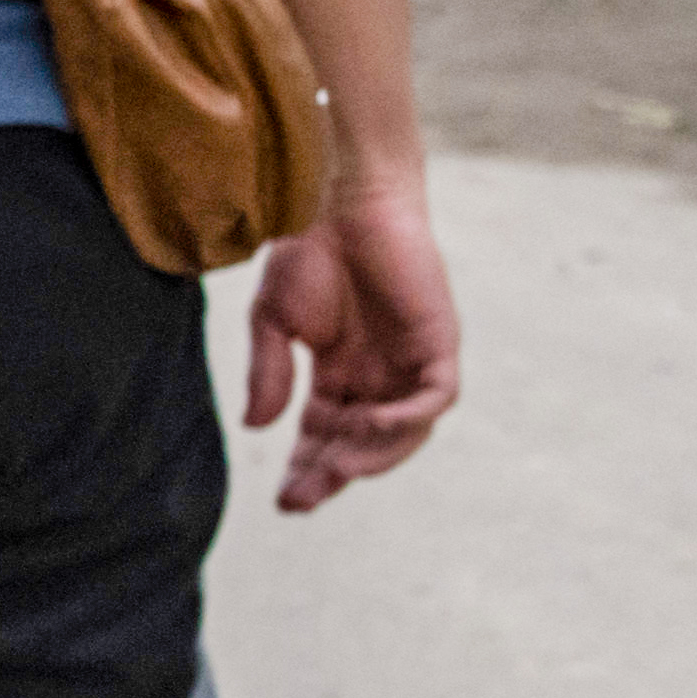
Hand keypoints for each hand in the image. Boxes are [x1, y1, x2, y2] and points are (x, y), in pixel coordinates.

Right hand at [238, 183, 457, 513]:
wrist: (338, 197)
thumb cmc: (306, 250)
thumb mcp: (273, 322)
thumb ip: (269, 375)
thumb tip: (258, 429)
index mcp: (339, 371)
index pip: (327, 434)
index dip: (308, 467)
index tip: (284, 500)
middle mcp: (379, 373)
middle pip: (364, 443)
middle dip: (334, 473)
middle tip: (303, 498)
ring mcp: (412, 360)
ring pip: (404, 431)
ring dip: (372, 455)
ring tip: (337, 468)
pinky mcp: (438, 344)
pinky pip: (433, 398)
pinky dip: (407, 419)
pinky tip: (370, 424)